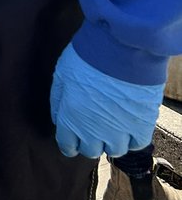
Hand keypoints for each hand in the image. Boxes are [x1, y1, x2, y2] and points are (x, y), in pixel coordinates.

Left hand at [50, 44, 163, 158]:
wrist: (120, 48)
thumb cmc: (87, 57)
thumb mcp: (60, 76)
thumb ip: (58, 102)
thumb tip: (58, 119)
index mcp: (71, 120)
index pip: (67, 147)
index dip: (70, 142)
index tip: (73, 138)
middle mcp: (94, 131)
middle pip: (90, 151)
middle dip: (90, 141)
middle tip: (93, 126)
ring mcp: (119, 131)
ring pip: (115, 150)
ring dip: (112, 141)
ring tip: (113, 125)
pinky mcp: (142, 125)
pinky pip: (137, 143)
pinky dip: (133, 137)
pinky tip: (129, 124)